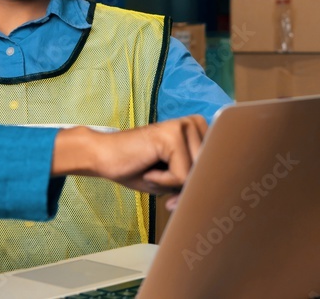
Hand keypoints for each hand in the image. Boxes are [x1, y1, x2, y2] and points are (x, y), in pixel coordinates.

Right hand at [52, 116, 207, 194]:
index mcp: (199, 129)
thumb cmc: (136, 168)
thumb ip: (195, 183)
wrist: (102, 157)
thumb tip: (211, 196)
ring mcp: (183, 126)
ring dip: (173, 183)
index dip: (199, 186)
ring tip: (153, 171)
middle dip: (186, 187)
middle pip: (208, 171)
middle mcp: (195, 123)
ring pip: (196, 174)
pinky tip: (148, 169)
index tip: (179, 193)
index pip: (216, 167)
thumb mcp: (174, 179)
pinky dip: (163, 181)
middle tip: (161, 181)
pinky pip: (181, 175)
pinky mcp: (172, 135)